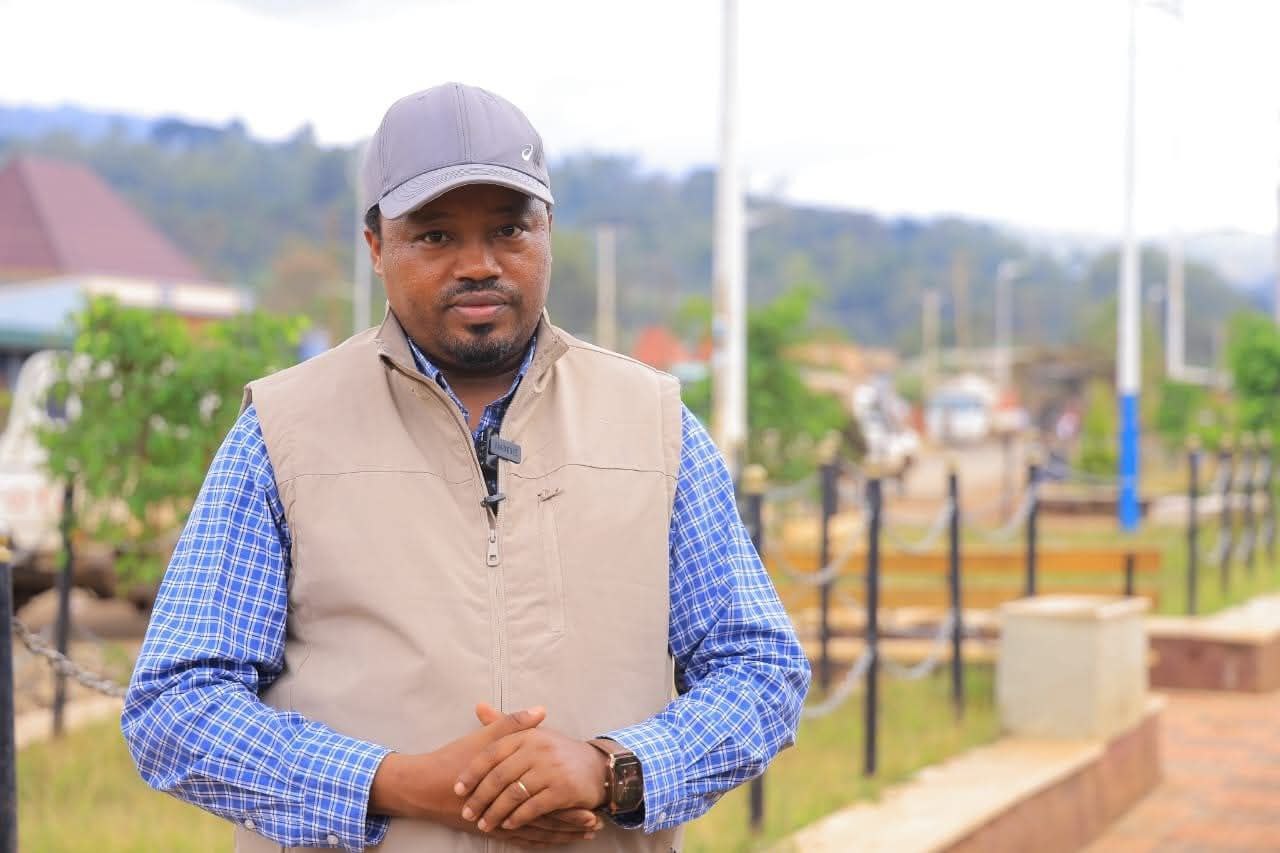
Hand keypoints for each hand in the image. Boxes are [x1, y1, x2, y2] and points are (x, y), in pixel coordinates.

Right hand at [368, 704, 601, 847]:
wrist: (422, 785)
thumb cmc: (454, 760)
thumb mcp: (484, 739)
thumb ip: (513, 724)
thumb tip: (541, 711)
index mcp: (509, 786)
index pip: (546, 799)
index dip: (570, 802)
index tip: (593, 804)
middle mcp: (505, 809)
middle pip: (545, 820)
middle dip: (571, 822)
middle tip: (596, 825)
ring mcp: (497, 822)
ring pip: (534, 832)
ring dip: (559, 834)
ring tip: (582, 835)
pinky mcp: (488, 828)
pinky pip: (518, 840)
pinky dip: (537, 841)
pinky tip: (551, 842)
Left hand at [454, 704, 610, 833]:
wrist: (597, 768)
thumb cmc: (557, 753)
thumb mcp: (532, 734)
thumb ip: (504, 725)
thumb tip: (478, 706)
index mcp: (527, 735)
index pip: (492, 753)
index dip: (472, 772)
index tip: (458, 789)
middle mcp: (538, 749)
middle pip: (499, 776)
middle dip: (480, 798)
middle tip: (467, 813)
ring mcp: (552, 769)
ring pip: (514, 794)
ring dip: (495, 812)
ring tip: (484, 824)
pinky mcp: (563, 789)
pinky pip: (533, 807)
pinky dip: (517, 817)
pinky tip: (508, 824)